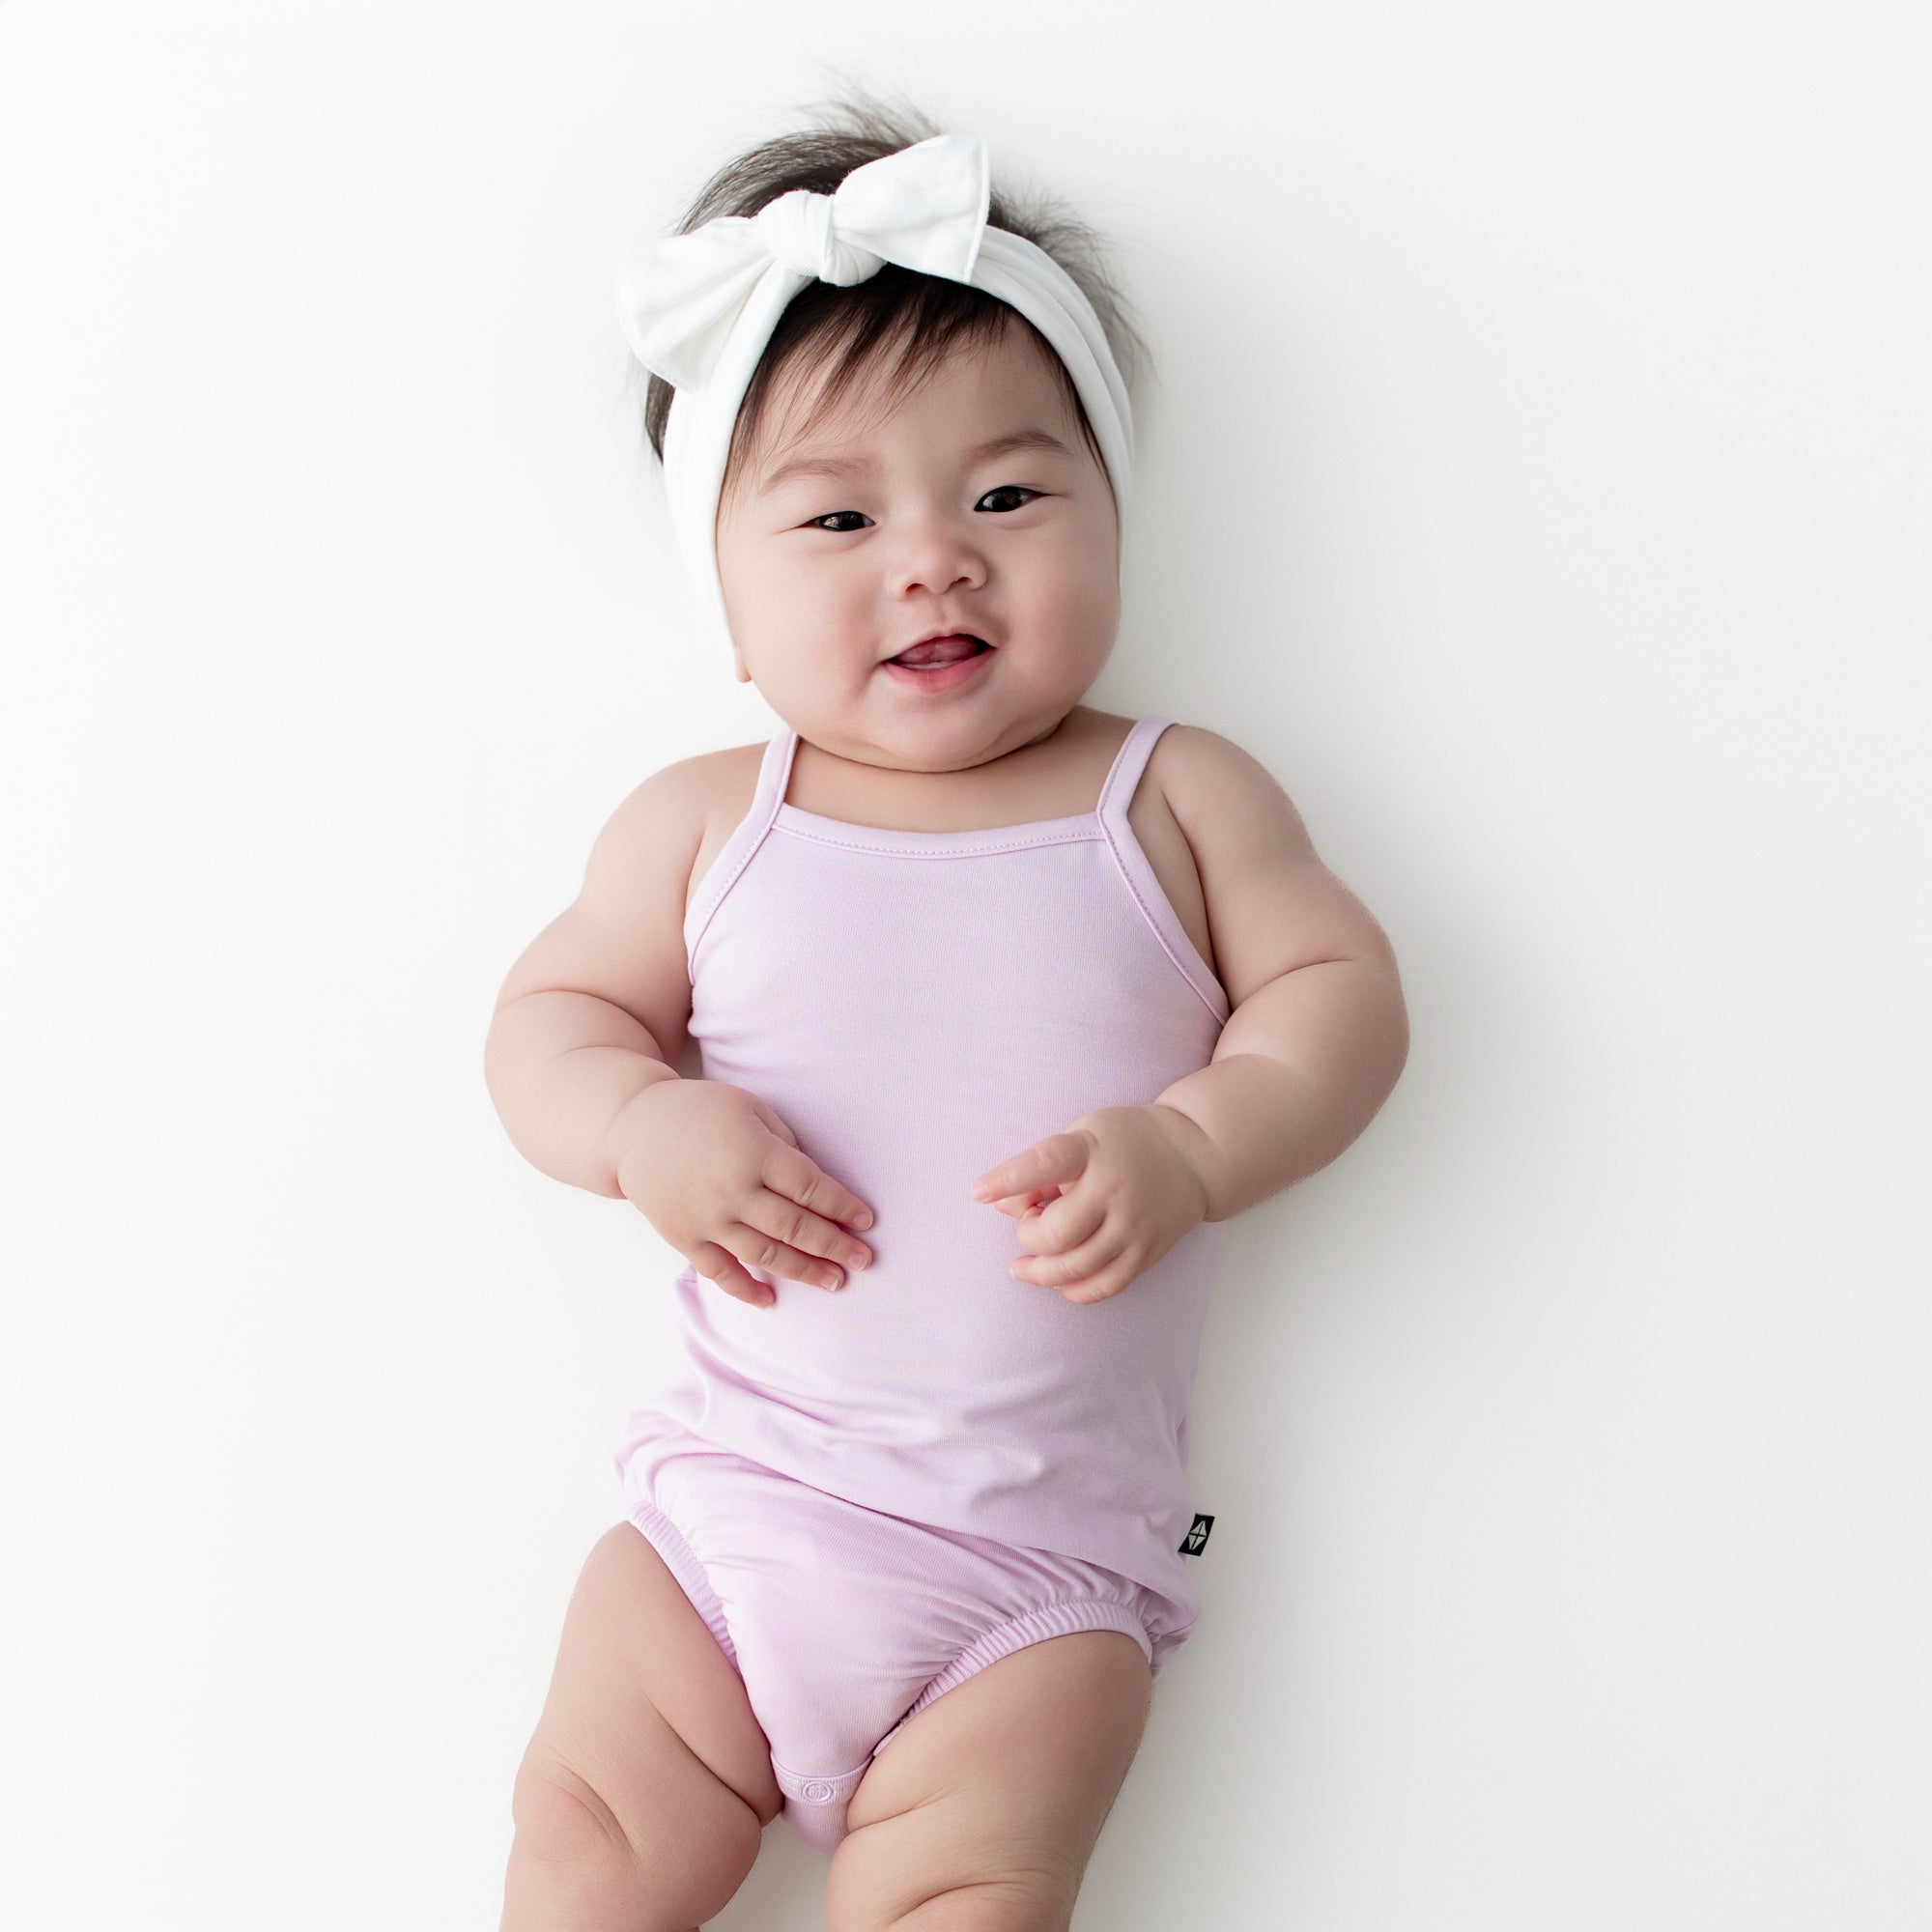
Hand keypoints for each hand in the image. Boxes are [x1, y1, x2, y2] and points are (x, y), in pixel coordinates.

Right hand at [609, 1079, 875, 1308]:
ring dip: (803, 1271)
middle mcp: (732, 1191)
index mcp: (754, 1153)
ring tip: (834, 1282)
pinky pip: (719, 1271)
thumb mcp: (750, 1109)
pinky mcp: (684, 1236)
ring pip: (763, 1254)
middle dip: (833, 1246)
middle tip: (864, 1261)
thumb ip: (784, 1145)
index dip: (842, 1206)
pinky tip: (770, 1301)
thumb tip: (815, 1186)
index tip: (866, 1221)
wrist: (632, 1127)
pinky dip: (745, 1289)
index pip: (810, 1187)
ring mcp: (706, 1218)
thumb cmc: (701, 1111)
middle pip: (794, 1227)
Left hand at [968, 1105, 1212, 1305]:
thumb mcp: (1082, 1134)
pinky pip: (1105, 1285)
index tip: (978, 1192)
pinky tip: (1059, 1282)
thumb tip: (1000, 1205)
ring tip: (1023, 1266)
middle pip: (1056, 1233)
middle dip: (1028, 1236)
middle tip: (1028, 1224)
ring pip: (1076, 1268)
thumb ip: (1041, 1169)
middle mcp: (1115, 1189)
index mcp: (1093, 1150)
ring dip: (1040, 1272)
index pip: (1046, 1162)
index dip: (1009, 1179)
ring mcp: (1135, 1225)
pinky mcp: (1148, 1252)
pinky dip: (1074, 1290)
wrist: (1192, 1156)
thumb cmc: (1123, 1141)